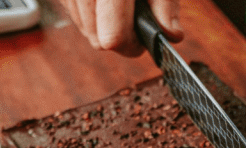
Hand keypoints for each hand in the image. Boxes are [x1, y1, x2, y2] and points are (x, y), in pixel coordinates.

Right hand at [59, 0, 182, 56]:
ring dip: (103, 27)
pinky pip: (74, 16)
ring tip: (118, 5)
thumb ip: (165, 6)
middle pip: (97, 40)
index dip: (132, 45)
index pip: (113, 38)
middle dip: (118, 38)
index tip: (144, 40)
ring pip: (84, 31)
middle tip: (134, 20)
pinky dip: (90, 15)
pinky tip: (103, 0)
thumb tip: (171, 36)